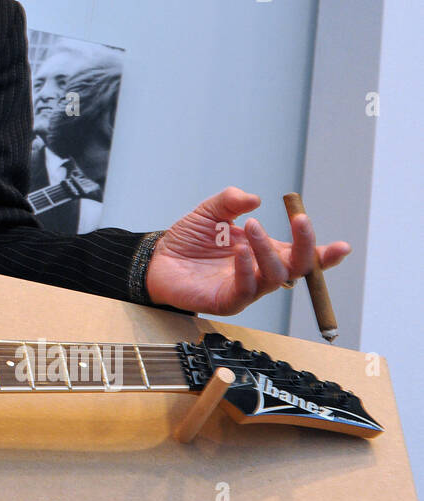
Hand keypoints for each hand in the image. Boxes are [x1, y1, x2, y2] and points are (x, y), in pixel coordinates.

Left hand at [145, 187, 350, 314]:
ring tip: (252, 226)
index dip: (323, 254)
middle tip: (300, 221)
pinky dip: (246, 270)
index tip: (343, 247)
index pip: (301, 255)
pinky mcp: (226, 301)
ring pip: (273, 277)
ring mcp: (246, 289)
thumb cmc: (188, 240)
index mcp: (264, 252)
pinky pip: (245, 290)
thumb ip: (230, 201)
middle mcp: (260, 272)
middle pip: (296, 267)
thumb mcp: (210, 212)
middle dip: (304, 245)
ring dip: (268, 250)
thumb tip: (254, 198)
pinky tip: (239, 252)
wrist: (157, 260)